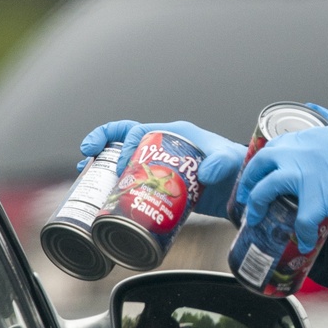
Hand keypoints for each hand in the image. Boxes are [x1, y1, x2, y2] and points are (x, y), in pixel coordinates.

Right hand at [79, 119, 245, 219]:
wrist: (243, 188)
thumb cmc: (237, 167)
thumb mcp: (230, 161)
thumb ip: (221, 163)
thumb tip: (205, 174)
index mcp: (175, 134)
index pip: (141, 131)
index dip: (125, 142)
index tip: (120, 162)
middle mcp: (164, 147)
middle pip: (126, 139)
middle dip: (103, 144)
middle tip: (87, 157)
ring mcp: (161, 166)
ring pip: (126, 159)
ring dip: (104, 164)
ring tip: (85, 175)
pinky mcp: (162, 185)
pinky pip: (134, 181)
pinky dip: (118, 186)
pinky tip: (105, 196)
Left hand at [236, 122, 327, 250]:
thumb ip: (326, 116)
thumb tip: (313, 107)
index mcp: (304, 138)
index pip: (269, 149)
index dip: (259, 165)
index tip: (256, 177)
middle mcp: (299, 154)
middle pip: (260, 167)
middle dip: (248, 184)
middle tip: (246, 198)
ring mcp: (306, 176)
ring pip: (266, 191)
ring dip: (258, 208)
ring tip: (257, 219)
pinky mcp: (319, 199)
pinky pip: (302, 223)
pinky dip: (302, 235)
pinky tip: (305, 242)